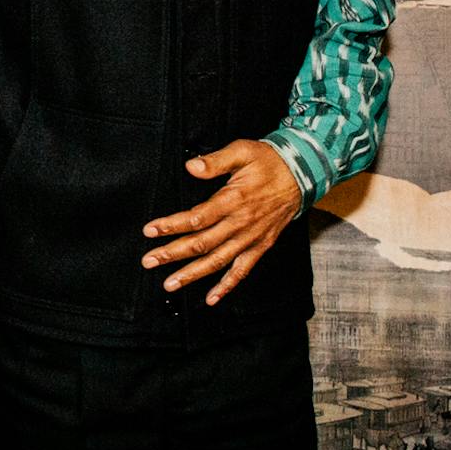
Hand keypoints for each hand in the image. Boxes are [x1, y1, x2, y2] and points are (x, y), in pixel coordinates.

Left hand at [140, 139, 304, 304]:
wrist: (302, 174)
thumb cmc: (269, 162)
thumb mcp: (242, 151)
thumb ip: (216, 161)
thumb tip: (191, 167)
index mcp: (234, 200)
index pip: (197, 218)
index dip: (171, 225)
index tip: (150, 230)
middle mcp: (241, 223)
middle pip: (202, 243)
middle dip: (172, 254)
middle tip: (148, 261)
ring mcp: (251, 238)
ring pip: (217, 261)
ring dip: (192, 274)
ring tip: (170, 283)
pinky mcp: (260, 246)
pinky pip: (242, 270)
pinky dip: (227, 286)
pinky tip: (211, 298)